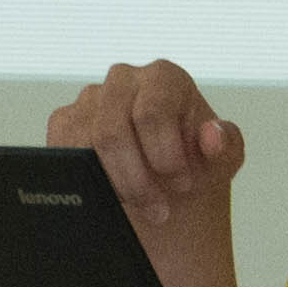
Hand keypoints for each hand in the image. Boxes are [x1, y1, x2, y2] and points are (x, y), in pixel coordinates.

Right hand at [48, 58, 245, 242]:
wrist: (170, 191)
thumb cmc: (196, 167)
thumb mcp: (223, 162)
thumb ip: (226, 145)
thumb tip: (211, 135)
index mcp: (164, 77)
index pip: (151, 113)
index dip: (165, 156)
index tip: (182, 185)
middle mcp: (124, 79)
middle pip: (112, 131)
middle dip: (135, 180)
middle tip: (158, 209)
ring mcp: (90, 98)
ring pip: (83, 143)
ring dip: (112, 184)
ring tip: (138, 204)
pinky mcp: (65, 120)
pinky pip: (61, 147)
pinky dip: (85, 177)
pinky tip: (110, 192)